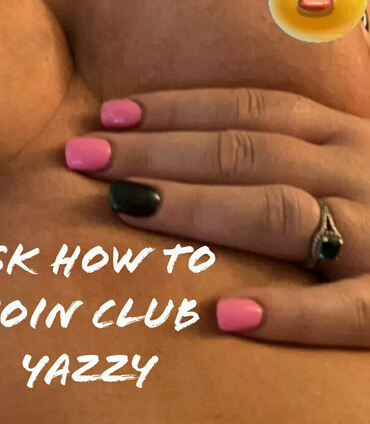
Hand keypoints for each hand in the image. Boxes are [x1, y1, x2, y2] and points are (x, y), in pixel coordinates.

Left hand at [64, 88, 369, 347]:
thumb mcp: (362, 155)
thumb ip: (302, 144)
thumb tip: (210, 133)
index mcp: (349, 135)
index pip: (250, 110)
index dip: (177, 108)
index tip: (111, 114)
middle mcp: (362, 171)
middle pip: (246, 152)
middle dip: (159, 150)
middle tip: (82, 155)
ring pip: (281, 212)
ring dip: (197, 207)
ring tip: (125, 206)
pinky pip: (346, 312)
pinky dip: (288, 313)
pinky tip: (224, 315)